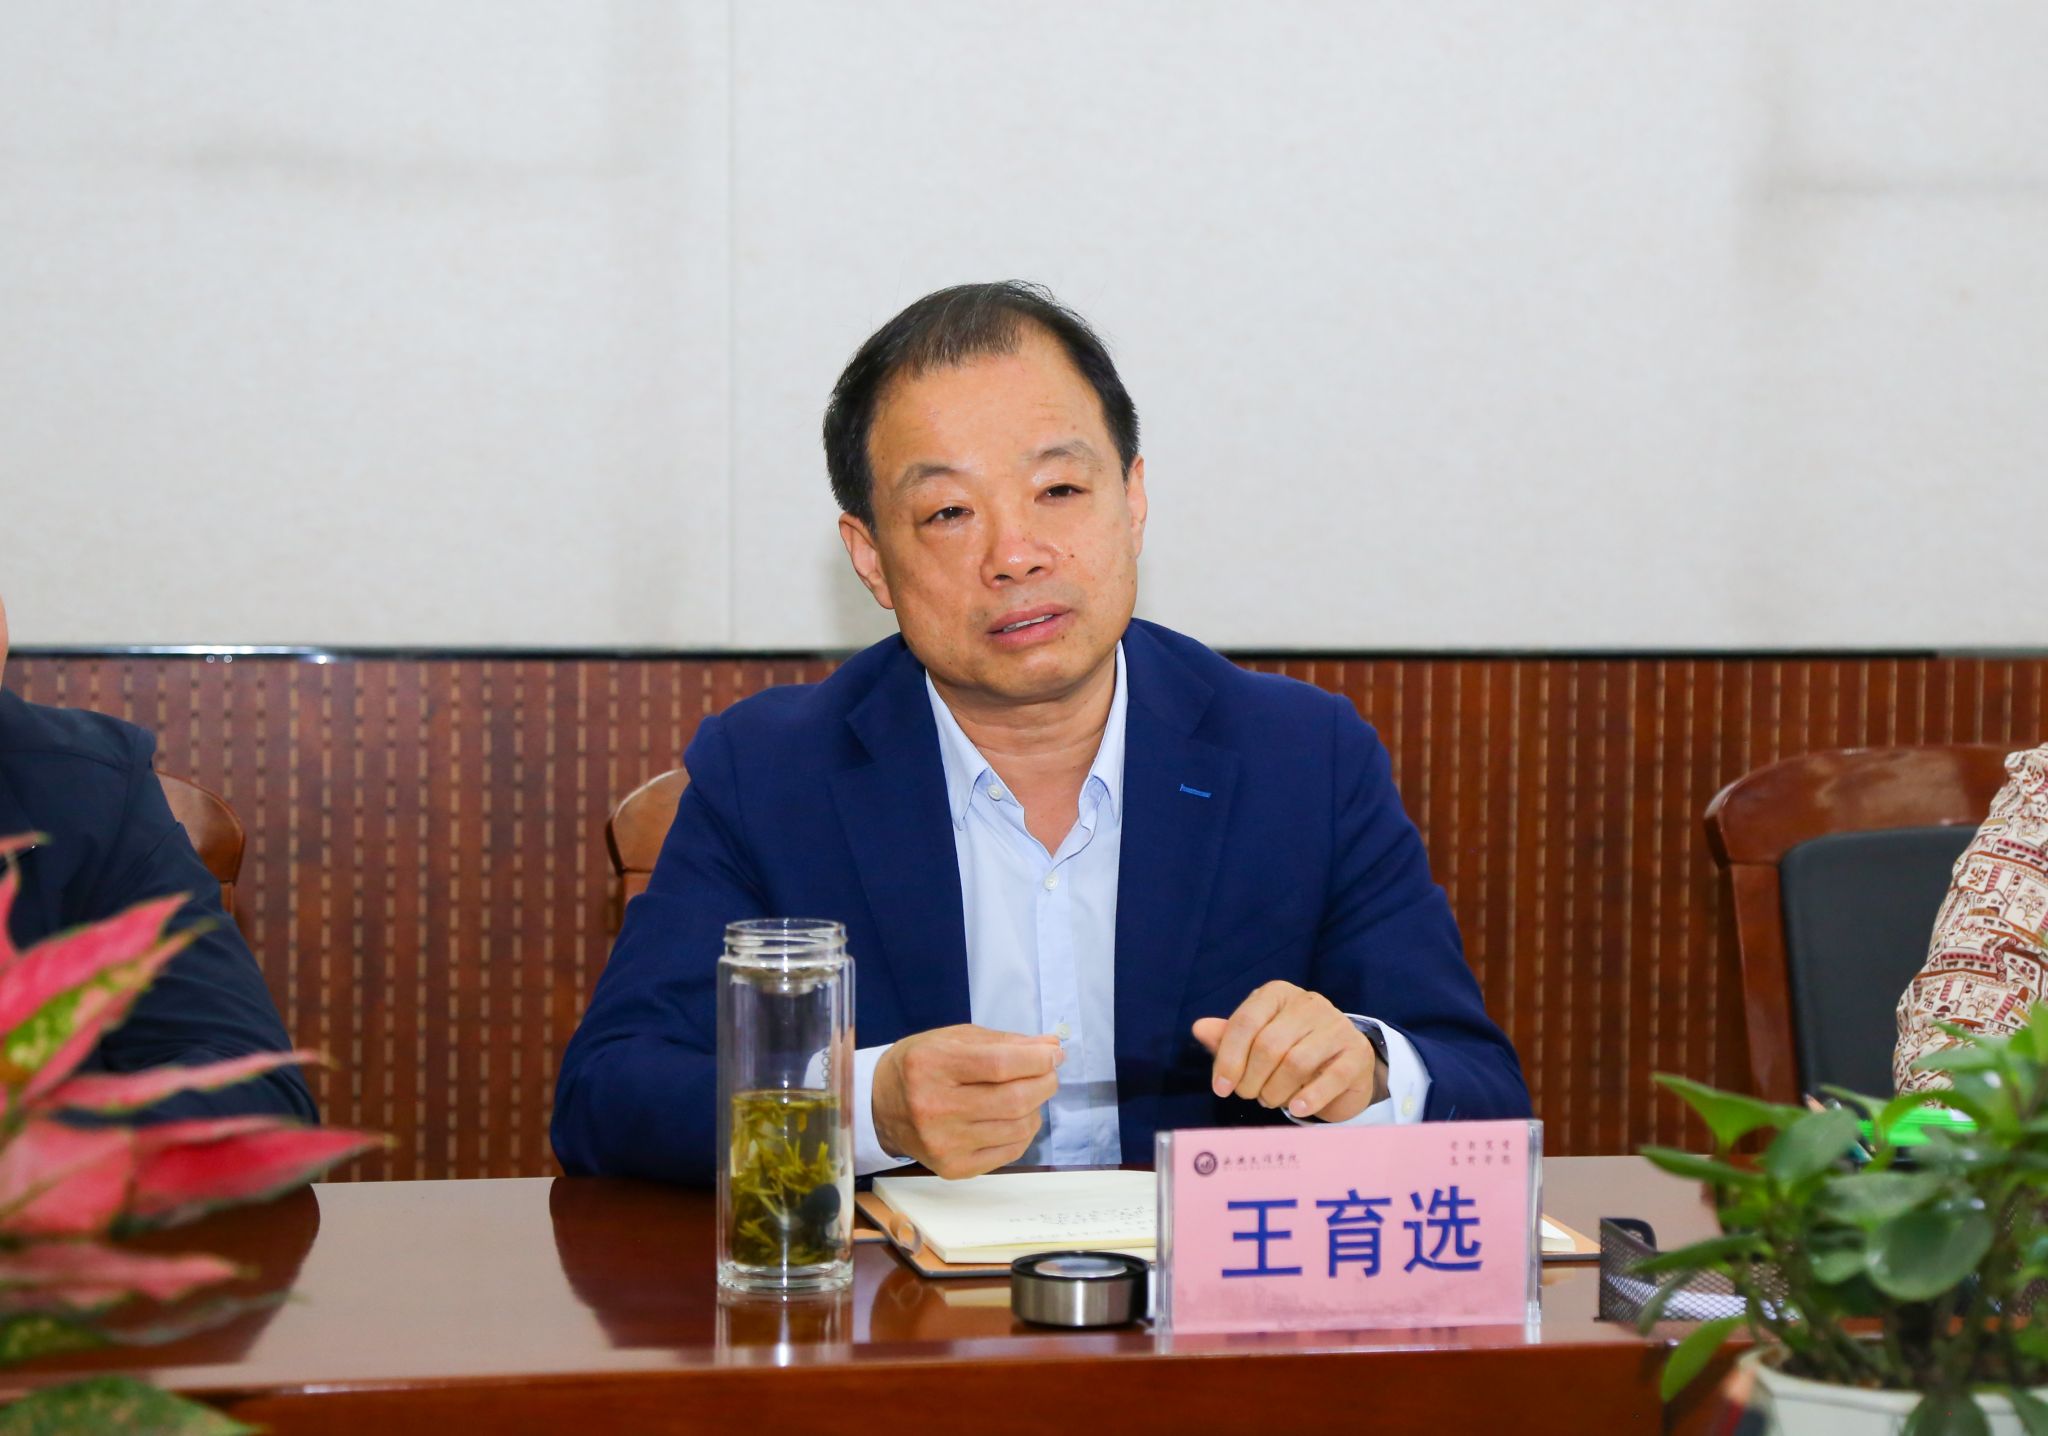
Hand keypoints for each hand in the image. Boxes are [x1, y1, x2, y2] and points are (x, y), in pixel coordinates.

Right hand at [872, 1025, 1063, 1178]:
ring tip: (1031, 1094)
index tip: (1054, 1054)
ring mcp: (942, 1142)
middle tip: (1049, 1074)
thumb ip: (1004, 1042)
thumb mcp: (955, 1039)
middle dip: (1044, 1083)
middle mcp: (933, 1106)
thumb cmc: (922, 1065)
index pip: (1000, 1065)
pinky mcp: (952, 1168)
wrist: (880, 1105)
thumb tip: (1051, 1046)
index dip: (1036, 1060)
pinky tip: (1017, 1118)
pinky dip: (1024, 1132)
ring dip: (1036, 1108)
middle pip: (1012, 1100)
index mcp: (931, 1065)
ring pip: (1016, 1128)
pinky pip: (1009, 1152)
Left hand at [1191, 982, 1385, 1123]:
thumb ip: (1228, 1037)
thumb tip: (1199, 1028)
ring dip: (1276, 1090)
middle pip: (1269, 1044)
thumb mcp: (1255, 1041)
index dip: (1228, 1058)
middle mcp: (1309, 1003)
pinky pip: (1330, 1078)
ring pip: (1296, 1062)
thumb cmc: (1290, 1050)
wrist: (1342, 1063)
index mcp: (1277, 994)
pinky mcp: (1357, 1053)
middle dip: (1251, 1079)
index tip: (1221, 1088)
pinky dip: (1309, 1098)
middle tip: (1249, 1096)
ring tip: (1270, 1100)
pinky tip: (1296, 1109)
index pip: (1245, 1022)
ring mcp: (1337, 1027)